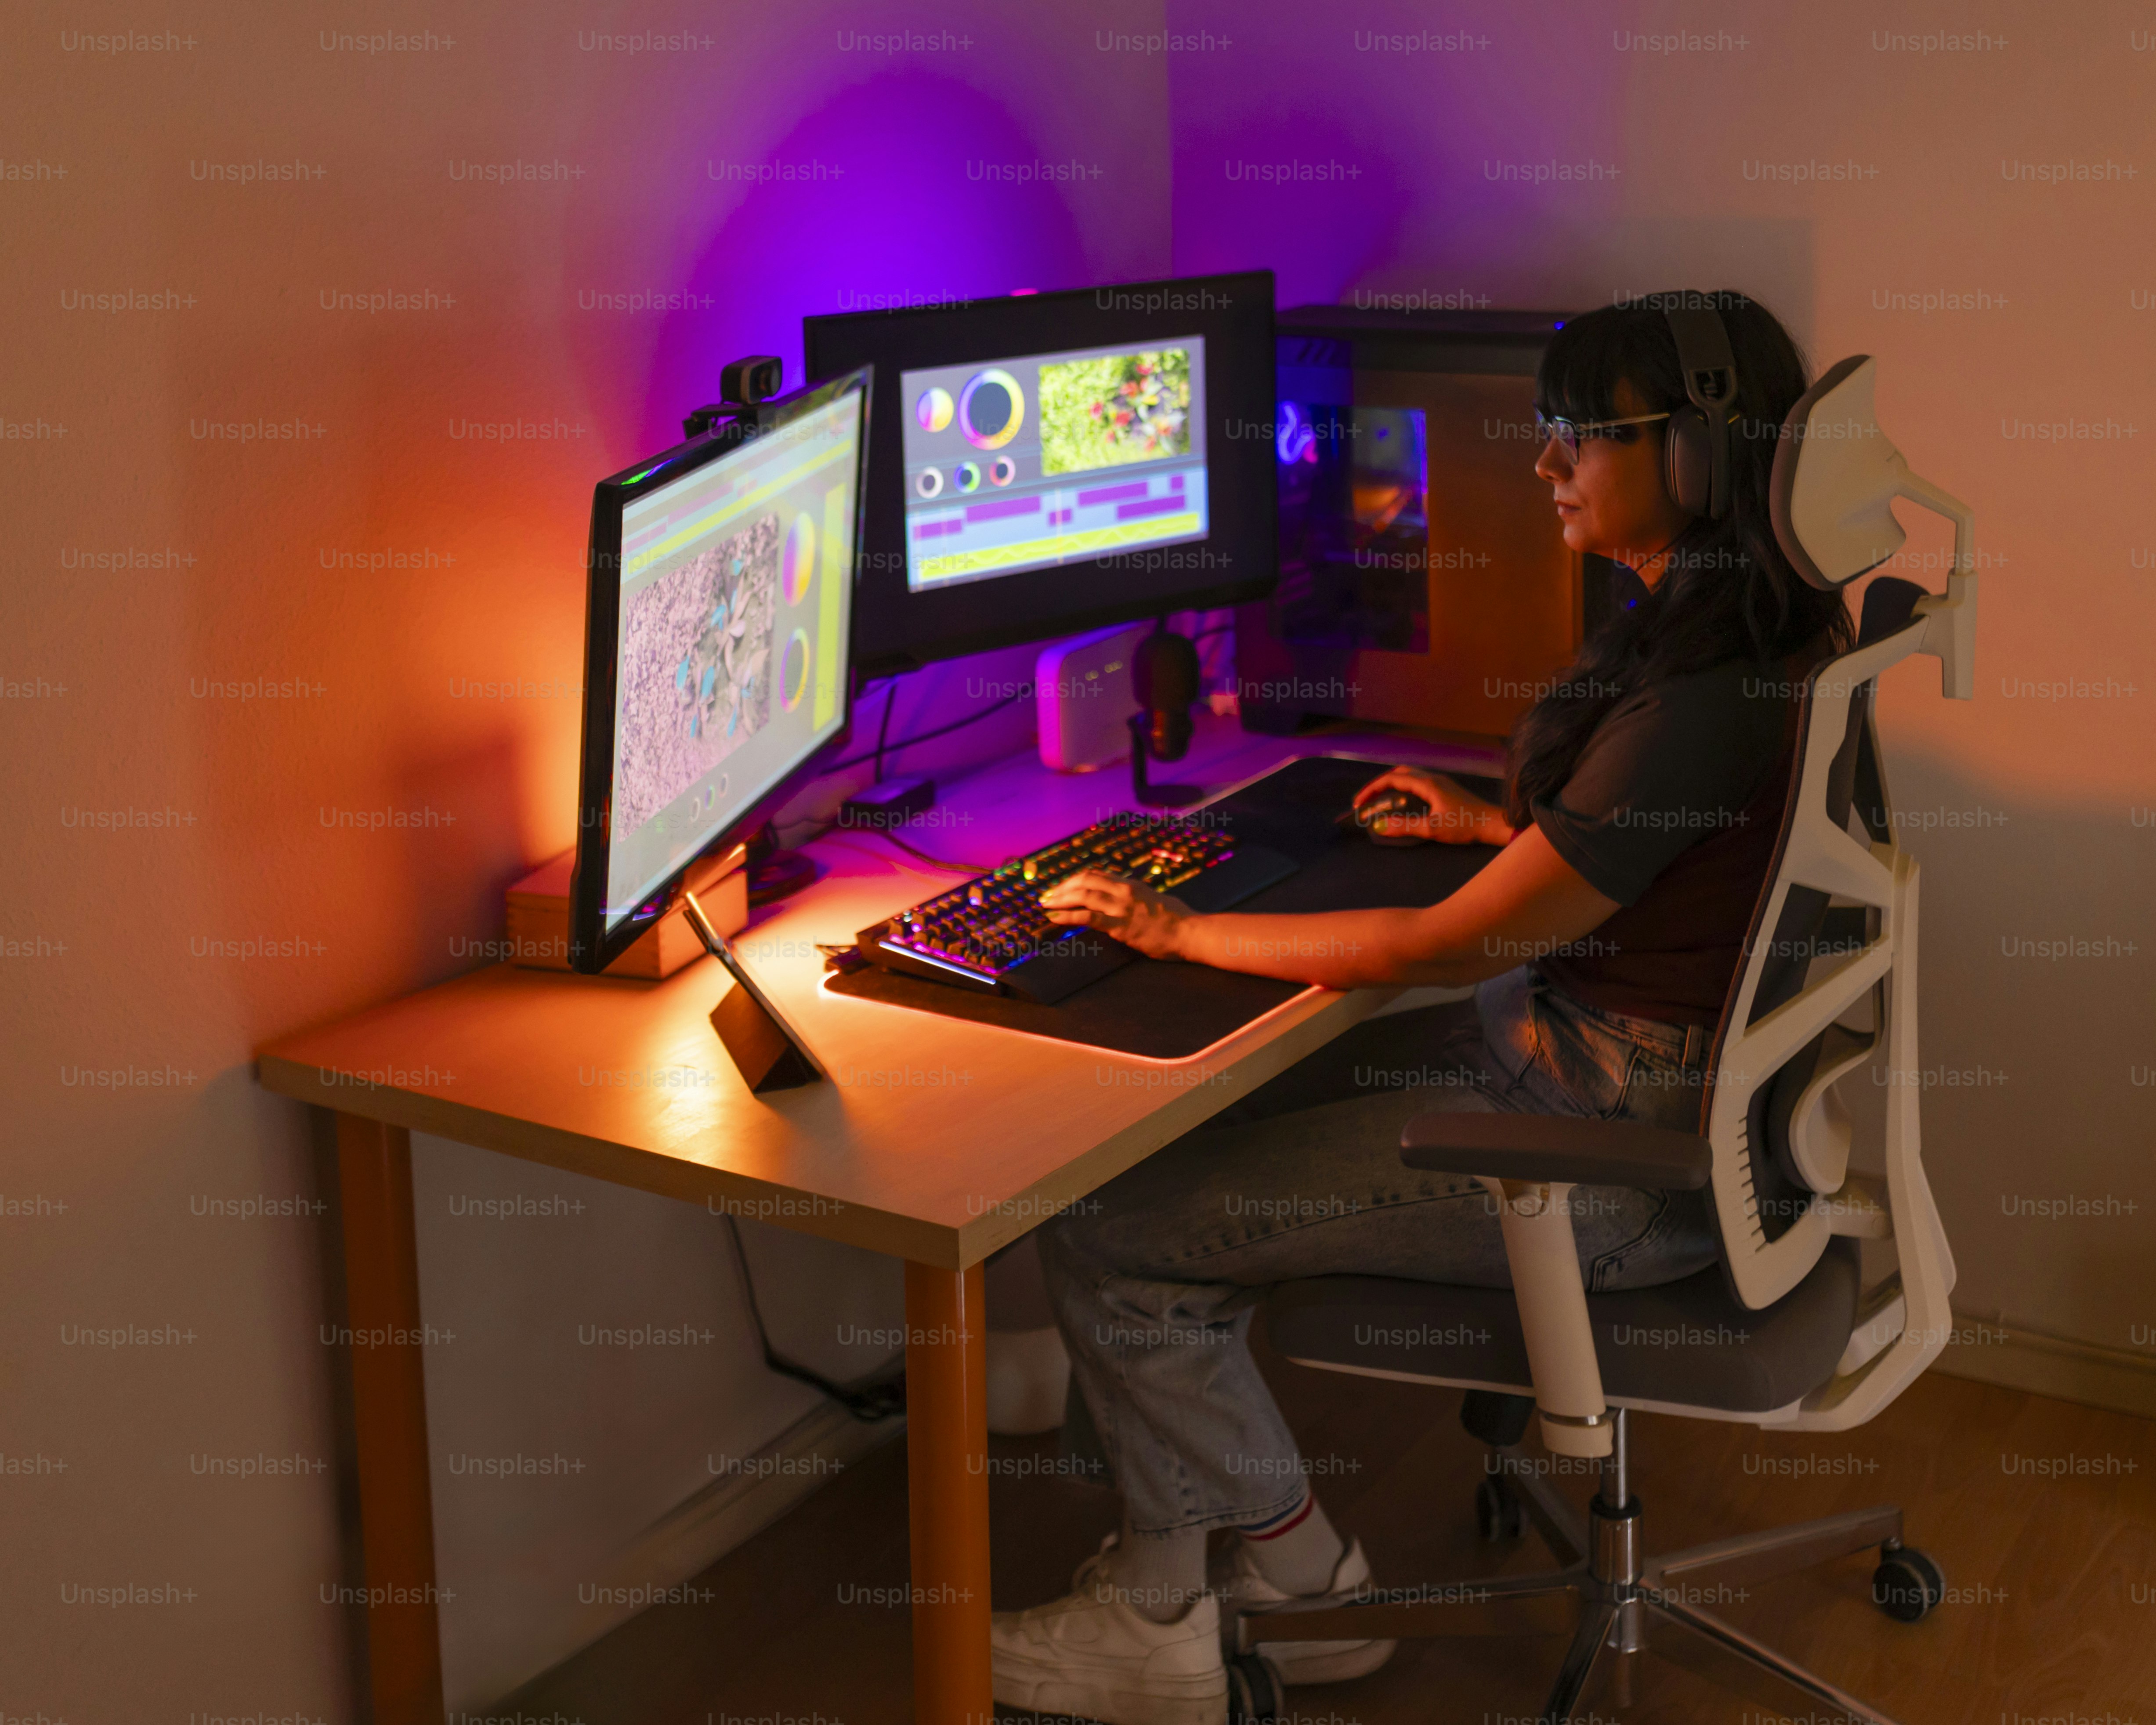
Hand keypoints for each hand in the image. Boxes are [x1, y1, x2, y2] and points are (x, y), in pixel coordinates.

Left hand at [1038, 868, 1191, 959]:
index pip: (1096, 875)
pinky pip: (1088, 917)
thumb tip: (1128, 899)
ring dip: (1059, 899)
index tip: (1062, 887)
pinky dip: (1067, 916)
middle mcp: (1124, 890)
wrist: (1190, 932)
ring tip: (1045, 905)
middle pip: (1085, 880)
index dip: (1075, 880)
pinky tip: (1054, 918)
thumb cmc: (1178, 919)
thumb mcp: (1155, 899)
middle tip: (1046, 896)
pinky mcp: (1120, 924)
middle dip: (1062, 887)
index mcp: (1131, 884)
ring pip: (1082, 895)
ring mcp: (1121, 906)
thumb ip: (1138, 897)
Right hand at [1351, 767, 1512, 846]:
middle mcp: (1432, 778)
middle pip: (1399, 772)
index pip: (1391, 779)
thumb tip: (1380, 826)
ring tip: (1381, 800)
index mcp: (1427, 784)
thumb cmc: (1464, 825)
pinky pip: (1418, 782)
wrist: (1492, 824)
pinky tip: (1404, 802)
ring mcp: (1441, 782)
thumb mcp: (1432, 829)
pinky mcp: (1446, 789)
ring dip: (1392, 785)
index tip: (1359, 804)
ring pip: (1410, 776)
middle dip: (1379, 784)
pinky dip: (1404, 788)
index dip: (1371, 790)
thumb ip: (1405, 826)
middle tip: (1367, 800)